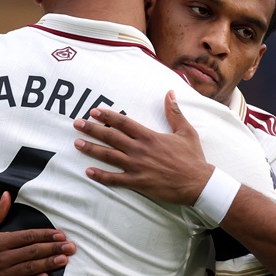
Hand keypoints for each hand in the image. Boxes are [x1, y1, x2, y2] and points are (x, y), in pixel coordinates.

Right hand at [0, 192, 75, 275]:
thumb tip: (7, 195)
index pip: (27, 237)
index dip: (46, 235)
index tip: (60, 234)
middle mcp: (2, 258)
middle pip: (33, 252)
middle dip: (54, 249)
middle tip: (71, 248)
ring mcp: (1, 274)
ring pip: (29, 269)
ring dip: (48, 264)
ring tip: (64, 260)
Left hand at [73, 91, 213, 204]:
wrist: (198, 183)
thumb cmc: (192, 158)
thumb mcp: (186, 131)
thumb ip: (174, 112)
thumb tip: (170, 92)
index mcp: (150, 136)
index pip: (123, 122)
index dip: (107, 116)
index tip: (93, 111)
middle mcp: (140, 149)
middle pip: (111, 137)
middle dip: (92, 129)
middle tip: (77, 124)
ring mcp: (137, 167)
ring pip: (109, 156)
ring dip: (91, 149)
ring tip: (77, 143)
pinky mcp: (138, 182)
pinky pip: (115, 179)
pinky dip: (101, 176)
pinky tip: (88, 172)